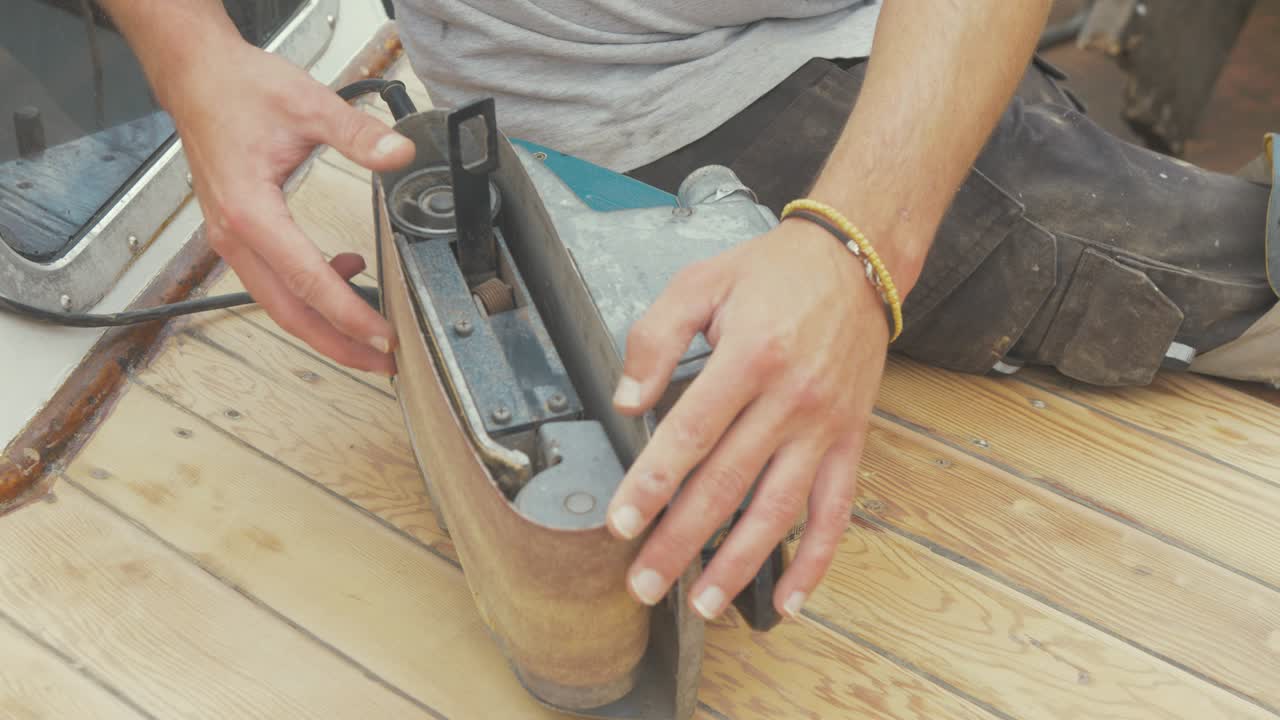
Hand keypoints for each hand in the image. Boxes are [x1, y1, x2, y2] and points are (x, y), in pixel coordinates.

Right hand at [167, 39, 414, 372]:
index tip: (383, 337)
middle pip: (290, 312)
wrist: (197, 78)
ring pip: (280, 302)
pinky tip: (347, 270)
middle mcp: (235, 235)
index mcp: (251, 212)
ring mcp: (232, 239)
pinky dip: (311, 291)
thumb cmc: (240, 91)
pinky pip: (274, 280)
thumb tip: (399, 155)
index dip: (350, 315)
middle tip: (382, 361)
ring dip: (326, 323)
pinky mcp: (238, 234)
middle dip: (339, 344)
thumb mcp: (309, 105)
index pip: (309, 280)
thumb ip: (358, 134)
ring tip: (371, 332)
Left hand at [604, 217, 893, 620]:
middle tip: (644, 581)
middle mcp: (791, 399)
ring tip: (702, 604)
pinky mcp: (851, 442)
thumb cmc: (773, 274)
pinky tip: (787, 600)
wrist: (856, 262)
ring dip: (739, 564)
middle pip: (728, 483)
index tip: (621, 523)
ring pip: (779, 510)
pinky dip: (814, 561)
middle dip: (681, 540)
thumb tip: (628, 400)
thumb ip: (656, 338)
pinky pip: (835, 513)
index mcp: (749, 357)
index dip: (653, 483)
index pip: (691, 434)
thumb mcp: (702, 282)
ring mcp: (825, 427)